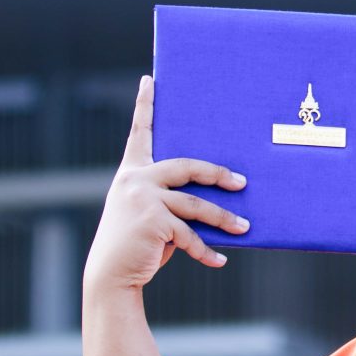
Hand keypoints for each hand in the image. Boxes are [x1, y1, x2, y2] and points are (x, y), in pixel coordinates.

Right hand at [85, 77, 247, 289]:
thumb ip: (170, 199)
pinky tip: (220, 260)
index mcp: (132, 172)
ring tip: (244, 226)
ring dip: (223, 217)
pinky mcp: (153, 221)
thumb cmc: (136, 244)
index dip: (145, 106)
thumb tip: (214, 196)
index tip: (149, 80)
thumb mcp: (150, 214)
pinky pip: (190, 234)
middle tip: (241, 182)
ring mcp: (143, 199)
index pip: (139, 132)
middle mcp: (135, 179)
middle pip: (187, 166)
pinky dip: (206, 250)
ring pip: (196, 204)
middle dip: (217, 174)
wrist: (111, 275)